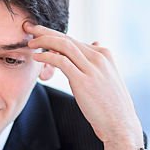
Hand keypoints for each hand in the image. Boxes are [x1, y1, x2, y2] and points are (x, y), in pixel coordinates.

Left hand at [26, 22, 143, 149]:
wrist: (120, 123)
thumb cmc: (111, 104)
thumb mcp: (108, 77)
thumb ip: (99, 60)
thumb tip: (94, 43)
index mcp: (104, 54)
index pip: (74, 40)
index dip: (54, 34)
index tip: (40, 31)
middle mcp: (99, 57)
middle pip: (67, 38)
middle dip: (45, 31)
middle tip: (29, 26)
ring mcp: (92, 67)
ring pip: (63, 45)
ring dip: (43, 41)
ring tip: (29, 42)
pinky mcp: (83, 79)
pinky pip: (61, 61)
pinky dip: (47, 56)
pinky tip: (36, 57)